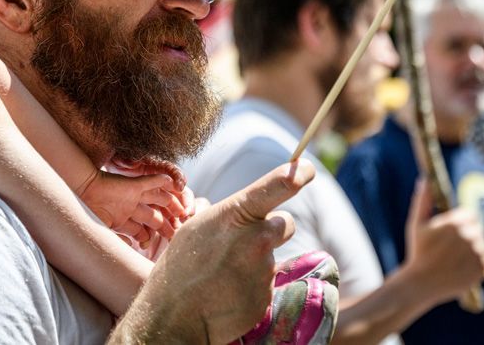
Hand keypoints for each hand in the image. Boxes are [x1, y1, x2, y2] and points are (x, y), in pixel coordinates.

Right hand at [79, 168, 186, 245]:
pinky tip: (174, 182)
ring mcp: (132, 195)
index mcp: (121, 220)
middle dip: (166, 226)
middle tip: (178, 233)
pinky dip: (162, 181)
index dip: (150, 239)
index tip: (157, 247)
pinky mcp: (132, 184)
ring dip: (172, 205)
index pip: (141, 231)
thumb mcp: (99, 232)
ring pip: (158, 199)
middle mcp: (130, 208)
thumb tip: (128, 251)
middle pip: (154, 217)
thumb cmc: (84, 213)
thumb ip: (114, 241)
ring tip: (184, 212)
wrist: (78, 191)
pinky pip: (151, 181)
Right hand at [108, 160, 315, 343]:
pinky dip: (251, 285)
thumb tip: (243, 213)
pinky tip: (229, 291)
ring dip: (256, 261)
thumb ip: (228, 216)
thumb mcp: (197, 227)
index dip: (297, 174)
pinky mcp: (267, 294)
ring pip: (271, 256)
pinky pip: (265, 283)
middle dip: (273, 229)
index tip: (308, 169)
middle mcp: (258, 237)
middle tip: (246, 243)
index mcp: (236, 213)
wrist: (176, 314)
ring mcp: (264, 268)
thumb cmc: (180, 266)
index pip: (278, 185)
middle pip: (285, 223)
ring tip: (225, 274)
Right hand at [402, 179, 483, 304]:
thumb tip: (424, 179)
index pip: (470, 215)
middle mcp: (470, 236)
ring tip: (454, 257)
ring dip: (472, 248)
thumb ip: (423, 200)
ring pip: (482, 245)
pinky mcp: (482, 269)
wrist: (423, 282)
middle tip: (450, 246)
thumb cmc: (418, 251)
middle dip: (467, 234)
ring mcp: (478, 254)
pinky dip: (475, 263)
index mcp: (455, 223)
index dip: (460, 222)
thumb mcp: (416, 223)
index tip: (450, 231)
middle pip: (477, 229)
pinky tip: (459, 266)